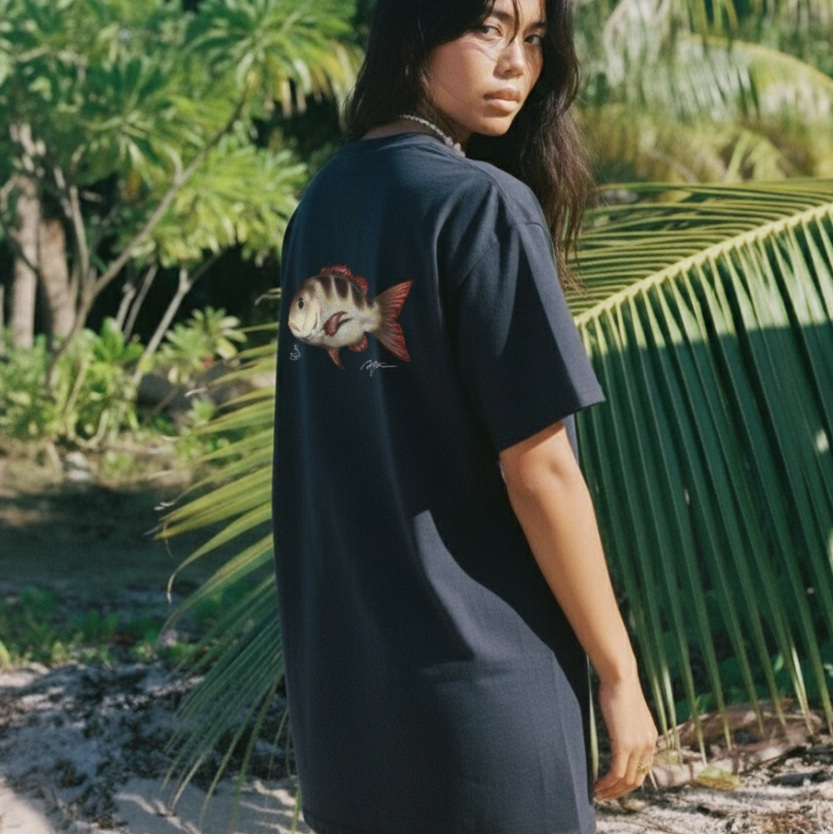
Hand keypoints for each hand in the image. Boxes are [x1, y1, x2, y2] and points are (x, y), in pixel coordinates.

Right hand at [593, 676, 657, 800]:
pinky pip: (616, 773)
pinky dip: (606, 783)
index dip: (628, 783)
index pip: (642, 770)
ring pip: (626, 780)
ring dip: (611, 791)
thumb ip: (626, 726)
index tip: (614, 787)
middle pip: (636, 780)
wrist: (620, 678)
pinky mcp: (624, 744)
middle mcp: (648, 745)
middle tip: (604, 796)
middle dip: (619, 792)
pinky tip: (596, 785)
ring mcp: (637, 746)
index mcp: (650, 738)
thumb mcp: (627, 712)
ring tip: (597, 793)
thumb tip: (617, 730)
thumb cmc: (618, 689)